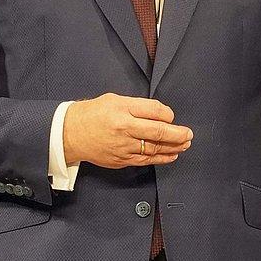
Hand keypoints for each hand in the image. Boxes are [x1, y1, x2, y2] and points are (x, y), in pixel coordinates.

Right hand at [63, 93, 191, 168]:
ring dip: (173, 147)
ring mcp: (123, 148)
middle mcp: (124, 131)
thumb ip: (139, 106)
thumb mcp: (116, 100)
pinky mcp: (121, 161)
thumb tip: (163, 115)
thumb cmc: (93, 114)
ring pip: (154, 149)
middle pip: (158, 133)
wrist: (71, 134)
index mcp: (122, 112)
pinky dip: (161, 158)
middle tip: (189, 134)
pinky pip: (145, 160)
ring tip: (185, 144)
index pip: (154, 113)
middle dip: (178, 134)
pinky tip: (171, 155)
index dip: (168, 115)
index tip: (172, 116)